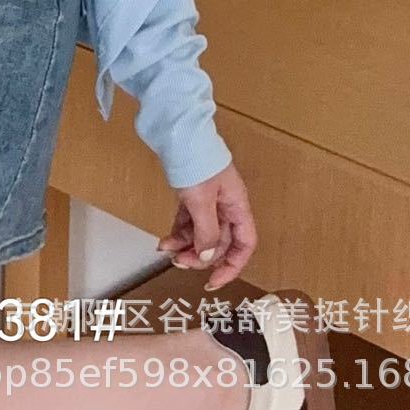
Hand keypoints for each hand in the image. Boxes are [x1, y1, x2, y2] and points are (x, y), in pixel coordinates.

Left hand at [158, 161, 256, 289]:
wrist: (176, 128)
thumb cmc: (194, 157)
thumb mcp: (201, 200)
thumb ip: (207, 233)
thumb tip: (209, 259)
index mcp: (236, 204)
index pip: (244, 243)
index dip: (232, 265)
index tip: (214, 281)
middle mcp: (226, 203)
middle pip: (220, 241)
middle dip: (200, 256)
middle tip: (180, 262)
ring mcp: (208, 198)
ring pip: (201, 233)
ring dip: (185, 246)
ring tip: (166, 250)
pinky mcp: (191, 193)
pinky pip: (188, 221)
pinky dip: (178, 232)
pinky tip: (165, 240)